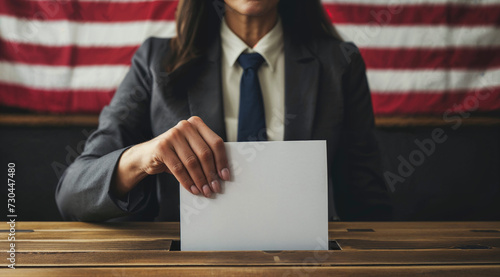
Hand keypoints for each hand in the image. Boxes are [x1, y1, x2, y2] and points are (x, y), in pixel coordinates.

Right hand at [112, 116, 229, 197]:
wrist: (147, 156)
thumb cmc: (175, 154)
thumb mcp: (191, 150)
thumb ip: (205, 155)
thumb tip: (223, 175)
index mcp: (197, 124)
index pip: (216, 143)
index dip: (222, 161)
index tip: (225, 176)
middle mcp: (185, 126)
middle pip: (205, 153)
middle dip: (211, 174)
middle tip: (215, 188)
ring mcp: (172, 135)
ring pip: (192, 162)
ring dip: (200, 180)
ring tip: (205, 191)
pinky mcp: (162, 146)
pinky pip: (178, 168)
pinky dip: (187, 181)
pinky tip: (193, 189)